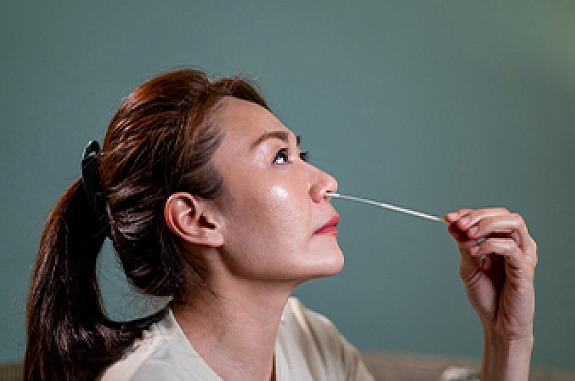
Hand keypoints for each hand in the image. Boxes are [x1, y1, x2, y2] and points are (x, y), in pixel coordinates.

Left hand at [444, 208, 537, 339]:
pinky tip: (475, 253)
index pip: (488, 216)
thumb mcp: (469, 267)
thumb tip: (453, 225)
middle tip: (458, 224)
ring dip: (487, 224)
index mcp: (502, 240)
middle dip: (477, 215)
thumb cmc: (487, 296)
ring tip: (469, 234)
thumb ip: (463, 246)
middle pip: (502, 214)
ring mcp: (523, 254)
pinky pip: (510, 247)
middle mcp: (516, 243)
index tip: (448, 217)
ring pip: (513, 223)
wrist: (497, 323)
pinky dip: (490, 245)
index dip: (467, 213)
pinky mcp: (525, 268)